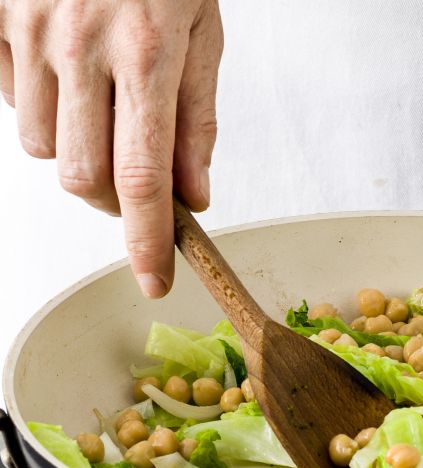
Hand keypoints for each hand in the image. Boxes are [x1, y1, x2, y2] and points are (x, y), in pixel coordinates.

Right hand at [0, 0, 222, 297]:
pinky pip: (12, 104)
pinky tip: (68, 77)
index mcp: (148, 54)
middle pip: (85, 178)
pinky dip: (45, 111)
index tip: (154, 280)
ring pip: (45, 147)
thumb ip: (197, 121)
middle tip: (136, 180)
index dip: (147, 240)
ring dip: (80, 151)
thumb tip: (194, 196)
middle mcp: (81, 47)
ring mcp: (29, 32)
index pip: (143, 177)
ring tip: (105, 107)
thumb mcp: (203, 37)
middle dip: (114, 199)